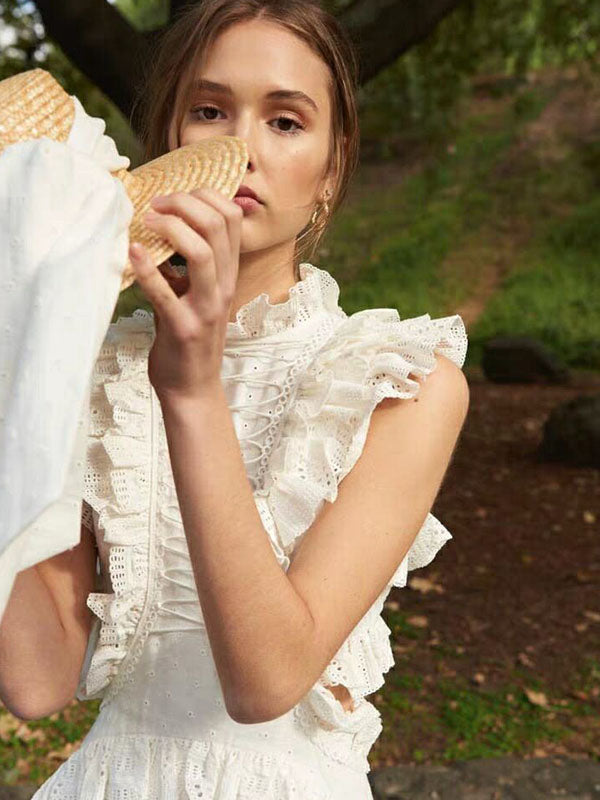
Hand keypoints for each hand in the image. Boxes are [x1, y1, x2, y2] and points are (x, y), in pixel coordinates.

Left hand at [128, 186, 242, 401]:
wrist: (192, 388)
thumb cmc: (188, 338)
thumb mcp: (194, 294)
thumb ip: (184, 265)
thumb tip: (158, 229)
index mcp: (228, 274)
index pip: (231, 217)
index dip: (204, 196)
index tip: (172, 198)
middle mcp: (224, 287)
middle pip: (219, 225)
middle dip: (184, 203)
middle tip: (154, 203)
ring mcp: (206, 308)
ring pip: (203, 252)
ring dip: (171, 227)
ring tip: (145, 219)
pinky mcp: (183, 328)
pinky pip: (165, 293)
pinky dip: (146, 269)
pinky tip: (130, 251)